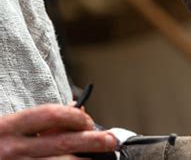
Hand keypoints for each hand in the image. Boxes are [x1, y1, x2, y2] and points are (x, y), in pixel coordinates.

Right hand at [0, 104, 116, 158]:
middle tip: (110, 140)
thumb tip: (76, 110)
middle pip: (62, 143)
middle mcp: (11, 151)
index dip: (75, 116)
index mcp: (8, 128)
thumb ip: (38, 120)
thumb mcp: (8, 127)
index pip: (49, 115)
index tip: (88, 121)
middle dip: (92, 141)